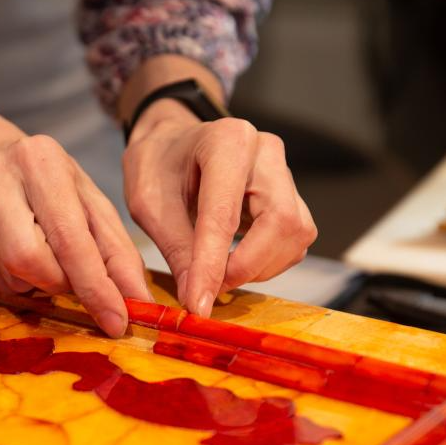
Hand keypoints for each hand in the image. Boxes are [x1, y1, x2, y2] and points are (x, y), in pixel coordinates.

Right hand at [0, 133, 151, 336]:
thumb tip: (137, 300)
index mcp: (40, 161)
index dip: (96, 287)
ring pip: (16, 279)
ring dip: (41, 282)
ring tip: (41, 248)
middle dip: (64, 282)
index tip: (117, 321)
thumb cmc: (46, 183)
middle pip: (35, 264)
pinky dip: (18, 281)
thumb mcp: (89, 201)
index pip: (70, 239)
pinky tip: (14, 249)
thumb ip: (116, 250)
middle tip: (74, 274)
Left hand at [123, 99, 316, 315]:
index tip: (198, 302)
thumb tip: (197, 299)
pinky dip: (266, 263)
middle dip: (247, 267)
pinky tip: (235, 261)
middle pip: (281, 223)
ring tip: (218, 273)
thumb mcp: (150, 205)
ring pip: (295, 235)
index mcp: (226, 141)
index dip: (213, 264)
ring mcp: (284, 173)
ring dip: (258, 268)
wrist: (170, 144)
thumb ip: (177, 250)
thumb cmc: (157, 166)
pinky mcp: (292, 196)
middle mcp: (265, 152)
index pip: (225, 214)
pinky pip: (294, 241)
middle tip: (210, 288)